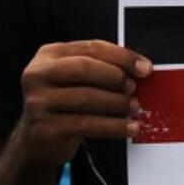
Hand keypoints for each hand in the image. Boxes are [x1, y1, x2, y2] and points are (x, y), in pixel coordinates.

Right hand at [17, 40, 150, 169]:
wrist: (40, 137)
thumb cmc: (68, 103)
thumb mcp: (80, 79)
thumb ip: (105, 69)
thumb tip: (142, 69)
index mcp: (50, 55)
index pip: (91, 47)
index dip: (123, 57)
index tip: (145, 68)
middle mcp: (38, 75)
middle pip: (84, 68)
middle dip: (116, 77)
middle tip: (134, 88)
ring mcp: (38, 102)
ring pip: (86, 97)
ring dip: (118, 103)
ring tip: (134, 108)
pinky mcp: (44, 128)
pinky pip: (86, 125)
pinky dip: (114, 126)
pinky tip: (129, 127)